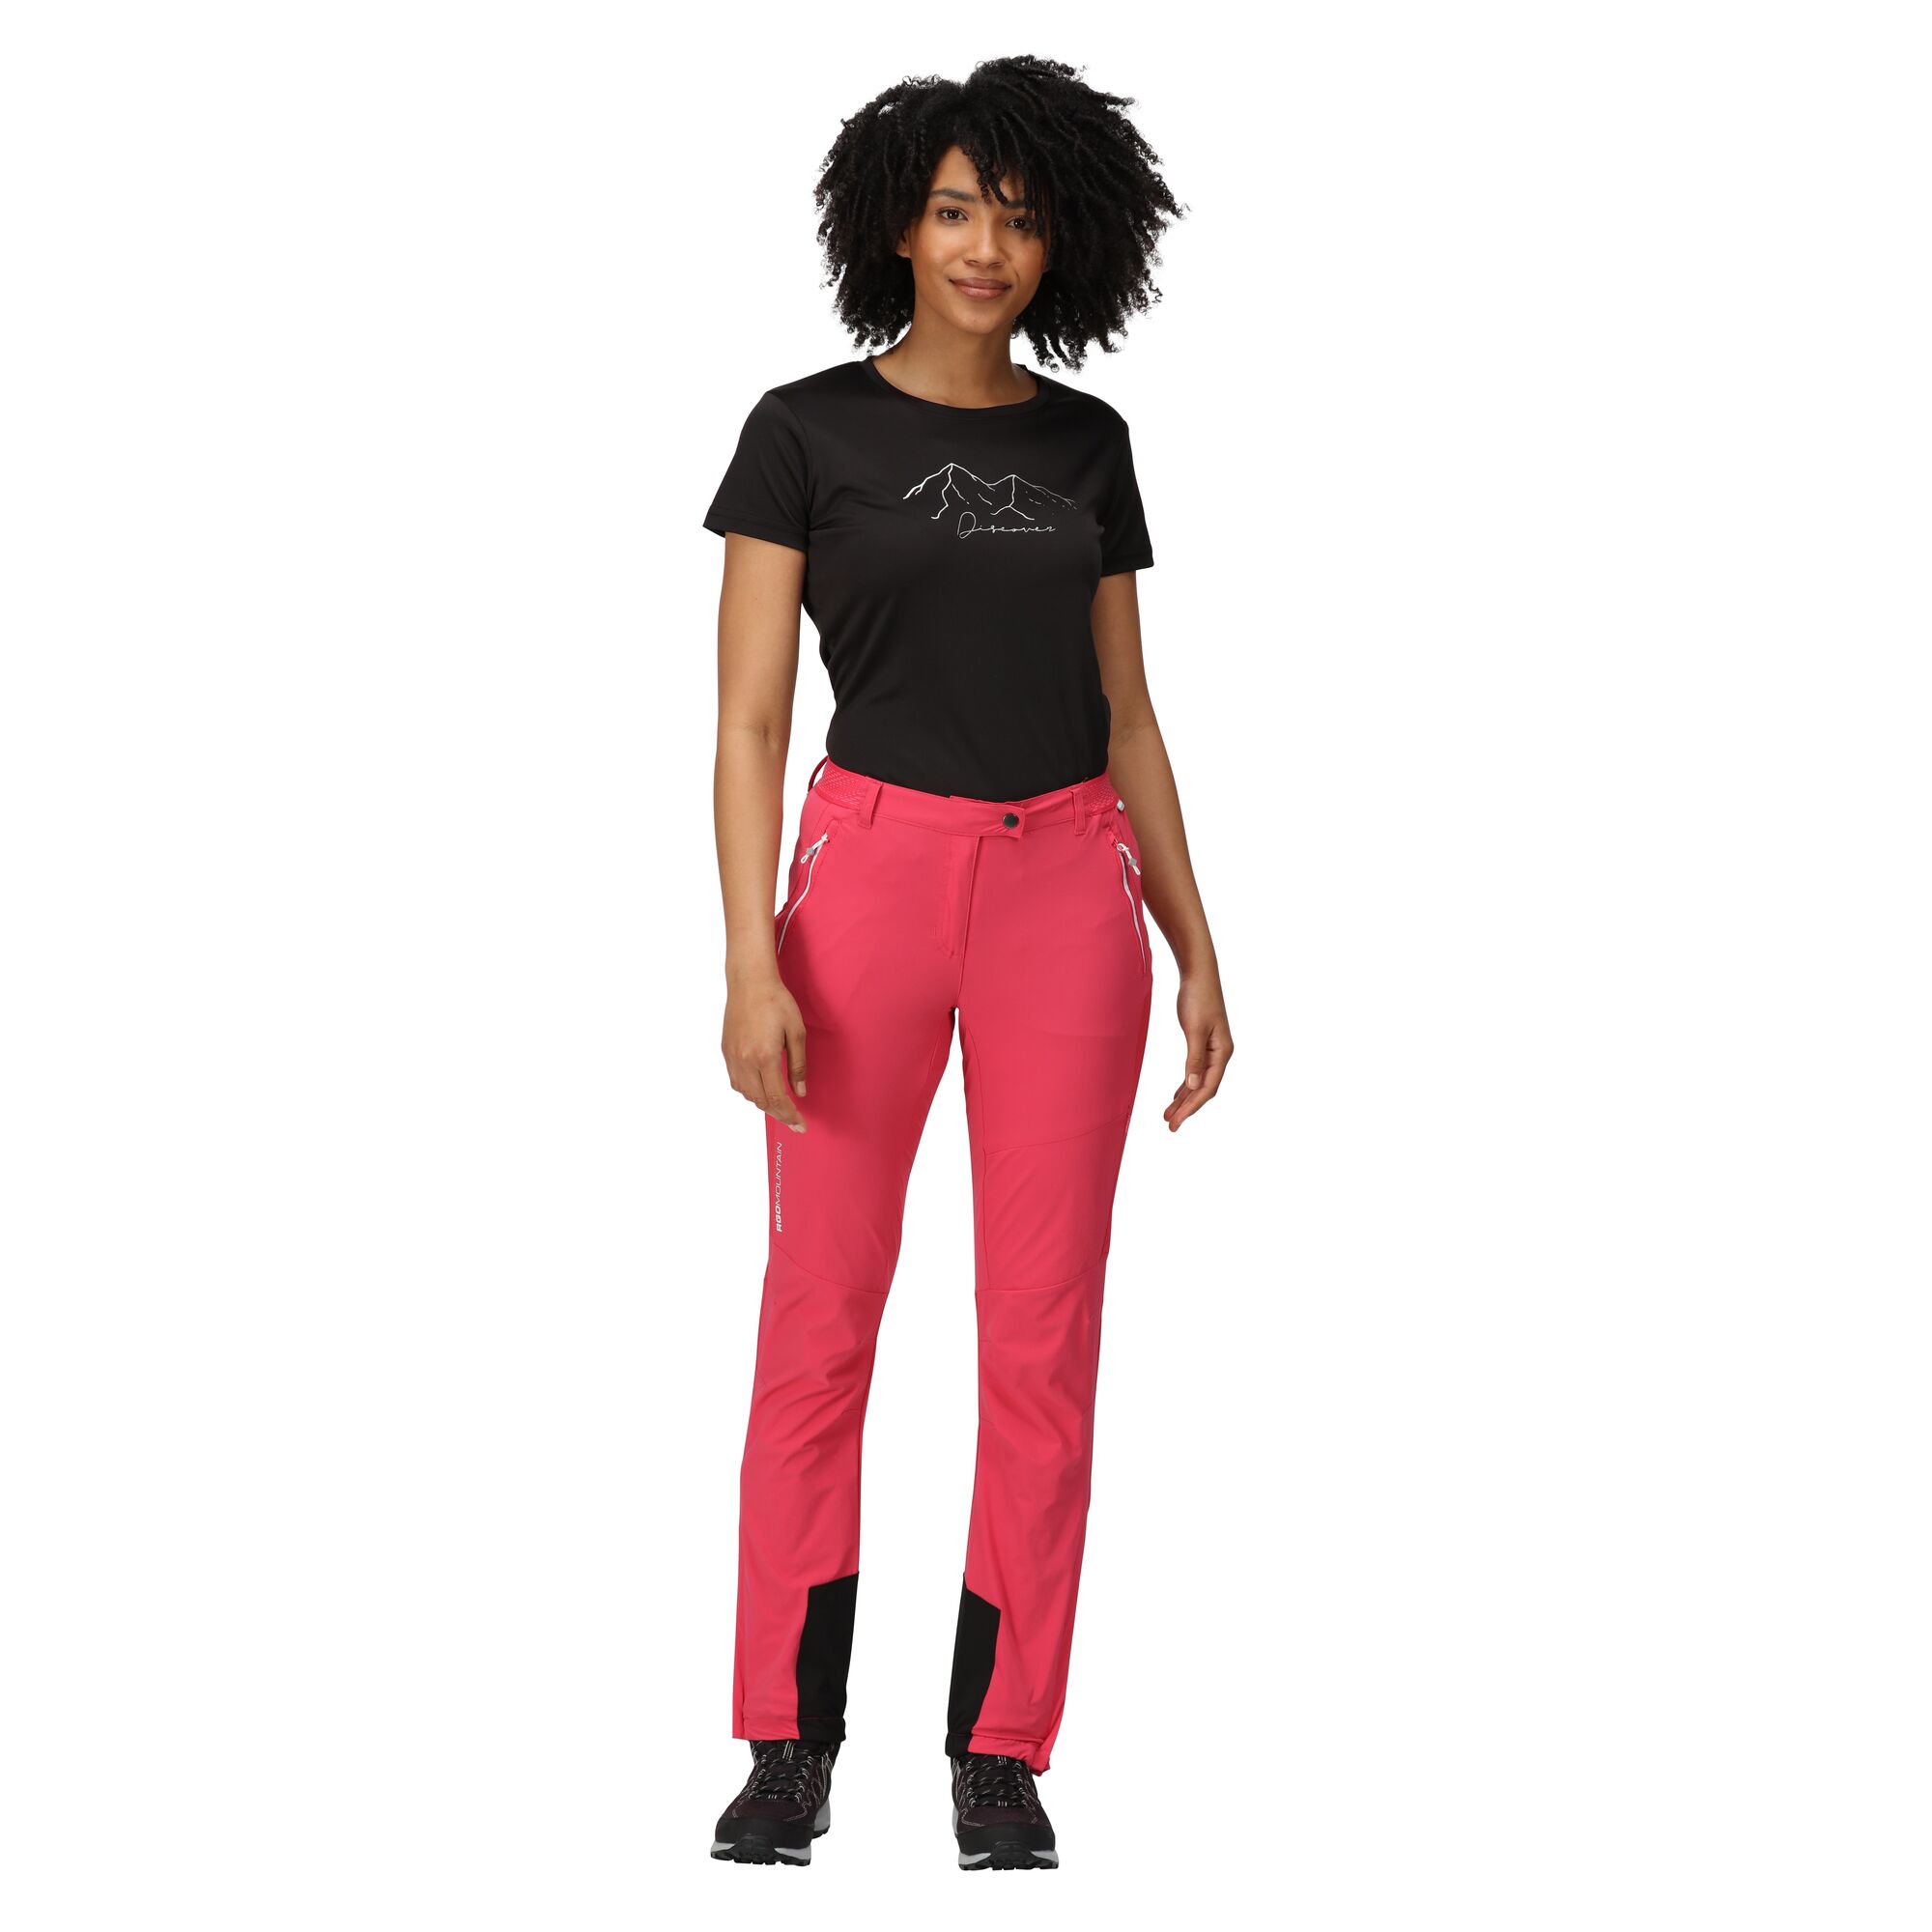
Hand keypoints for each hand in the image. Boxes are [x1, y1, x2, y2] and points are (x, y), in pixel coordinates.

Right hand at [722, 968, 808, 1131]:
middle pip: (760, 1101)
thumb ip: (798, 1065)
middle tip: (793, 1119)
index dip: (790, 1116)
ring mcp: (732, 1057)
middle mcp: (745, 1061)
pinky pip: (736, 1082)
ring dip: (763, 1103)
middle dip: (778, 1114)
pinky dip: (749, 1091)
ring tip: (779, 1105)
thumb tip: (800, 1092)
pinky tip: (761, 1088)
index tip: (800, 1125)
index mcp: (765, 1057)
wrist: (749, 982)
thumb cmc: (776, 1002)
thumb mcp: (797, 1032)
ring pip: (746, 1094)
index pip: (777, 1098)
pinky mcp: (726, 1051)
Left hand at [1162, 963, 1231, 1131]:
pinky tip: (1177, 1095)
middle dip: (1187, 1108)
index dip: (1192, 1107)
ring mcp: (1213, 1049)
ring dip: (1184, 1099)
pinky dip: (1185, 1085)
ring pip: (1198, 1082)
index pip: (1208, 1087)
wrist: (1198, 973)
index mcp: (1223, 1052)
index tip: (1176, 1121)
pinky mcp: (1203, 1043)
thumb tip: (1192, 1087)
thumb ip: (1194, 1059)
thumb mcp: (1194, 1029)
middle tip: (1170, 1125)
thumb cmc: (1198, 998)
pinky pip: (1195, 1071)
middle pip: (1204, 1089)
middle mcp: (1221, 1054)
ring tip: (1169, 1115)